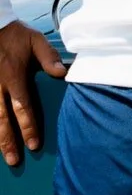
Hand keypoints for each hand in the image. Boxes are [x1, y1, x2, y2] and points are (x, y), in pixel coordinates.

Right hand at [0, 20, 65, 168]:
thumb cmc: (15, 34)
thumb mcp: (36, 40)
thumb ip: (49, 57)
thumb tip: (63, 73)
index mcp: (14, 77)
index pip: (22, 107)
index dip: (28, 127)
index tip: (34, 144)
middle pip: (3, 119)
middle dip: (9, 141)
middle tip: (15, 160)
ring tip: (3, 155)